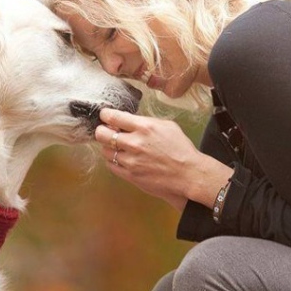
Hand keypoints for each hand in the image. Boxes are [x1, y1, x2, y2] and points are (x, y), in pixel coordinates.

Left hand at [95, 108, 232, 210]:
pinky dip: (113, 161)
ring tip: (118, 147)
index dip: (105, 115)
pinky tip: (122, 158)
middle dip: (102, 131)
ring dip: (109, 147)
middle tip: (106, 131)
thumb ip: (146, 121)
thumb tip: (129, 120)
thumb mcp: (167, 126)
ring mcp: (131, 161)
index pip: (113, 117)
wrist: (188, 175)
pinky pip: (111, 165)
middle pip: (102, 134)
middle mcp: (134, 143)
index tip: (105, 116)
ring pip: (105, 151)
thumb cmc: (181, 150)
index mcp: (144, 127)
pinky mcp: (130, 175)